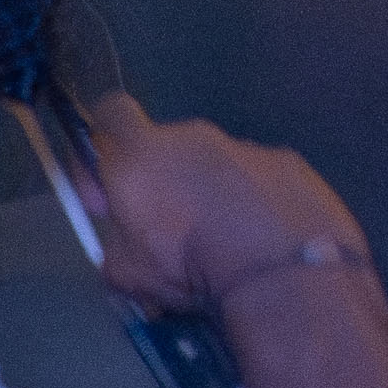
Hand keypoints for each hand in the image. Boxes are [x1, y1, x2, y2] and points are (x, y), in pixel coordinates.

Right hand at [69, 107, 368, 321]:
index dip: (101, 147)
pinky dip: (253, 203)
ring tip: (223, 245)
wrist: (280, 266)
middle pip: (165, 149)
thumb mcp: (126, 273)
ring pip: (214, 166)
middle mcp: (192, 136)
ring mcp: (245, 146)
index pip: (109, 113)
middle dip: (161, 184)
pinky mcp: (287, 162)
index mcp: (142, 153)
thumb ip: (116, 246)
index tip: (105, 193)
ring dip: (210, 196)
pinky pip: (257, 180)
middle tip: (171, 233)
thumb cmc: (190, 263)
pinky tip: (261, 240)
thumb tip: (125, 249)